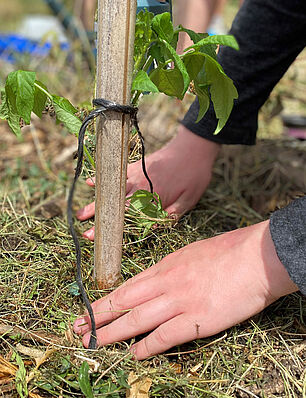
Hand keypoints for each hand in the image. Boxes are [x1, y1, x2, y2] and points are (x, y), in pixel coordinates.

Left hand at [73, 220, 297, 358]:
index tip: (89, 309)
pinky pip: (166, 336)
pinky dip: (148, 346)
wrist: (257, 257)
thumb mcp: (192, 252)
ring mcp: (181, 301)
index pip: (128, 285)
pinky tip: (135, 354)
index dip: (106, 299)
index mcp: (167, 265)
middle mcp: (168, 283)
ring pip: (138, 319)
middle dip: (99, 316)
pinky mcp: (198, 320)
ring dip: (113, 333)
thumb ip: (173, 268)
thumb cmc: (229, 251)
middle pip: (125, 301)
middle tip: (78, 328)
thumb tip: (158, 281)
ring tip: (94, 343)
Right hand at [76, 126, 219, 239]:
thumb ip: (172, 214)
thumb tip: (153, 228)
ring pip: (113, 191)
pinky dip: (103, 178)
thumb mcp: (190, 199)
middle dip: (102, 219)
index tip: (104, 238)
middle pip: (118, 205)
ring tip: (82, 214)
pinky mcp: (136, 165)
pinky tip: (90, 182)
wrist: (193, 146)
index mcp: (154, 196)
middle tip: (88, 232)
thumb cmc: (195, 174)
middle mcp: (141, 185)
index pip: (132, 216)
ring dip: (98, 203)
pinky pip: (117, 173)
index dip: (117, 228)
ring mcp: (136, 174)